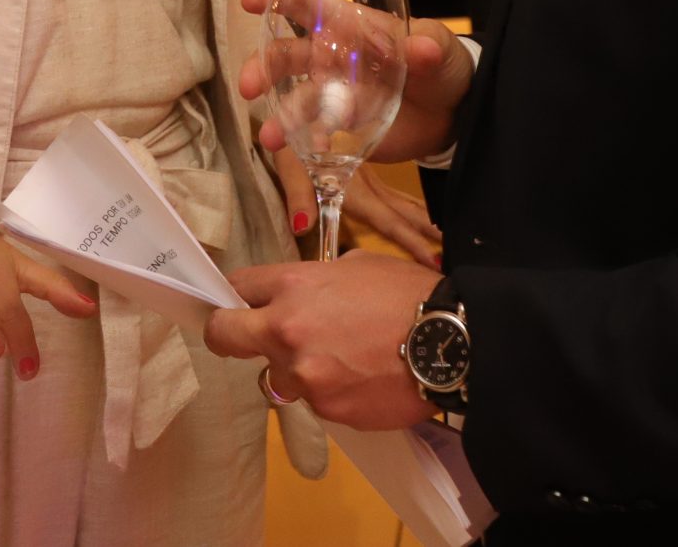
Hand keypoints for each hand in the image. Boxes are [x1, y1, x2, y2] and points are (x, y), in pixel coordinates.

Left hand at [205, 250, 442, 429]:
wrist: (451, 342)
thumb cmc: (409, 293)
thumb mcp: (358, 266)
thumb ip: (316, 282)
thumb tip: (302, 298)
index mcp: (294, 286)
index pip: (237, 288)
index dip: (234, 296)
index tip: (235, 303)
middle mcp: (287, 331)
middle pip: (226, 337)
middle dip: (228, 334)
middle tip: (241, 336)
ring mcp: (305, 376)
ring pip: (279, 375)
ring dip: (298, 368)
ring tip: (343, 359)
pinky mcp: (328, 410)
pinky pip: (316, 399)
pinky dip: (332, 390)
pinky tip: (364, 378)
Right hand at [234, 0, 474, 163]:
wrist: (454, 112)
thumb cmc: (442, 62)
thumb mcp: (440, 48)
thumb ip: (429, 47)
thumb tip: (422, 47)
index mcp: (351, 25)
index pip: (309, 5)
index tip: (251, 0)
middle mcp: (332, 56)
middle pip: (286, 54)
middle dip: (262, 66)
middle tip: (249, 86)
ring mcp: (333, 92)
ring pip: (293, 98)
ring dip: (278, 116)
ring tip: (270, 138)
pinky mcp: (341, 125)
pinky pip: (312, 132)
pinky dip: (303, 142)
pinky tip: (301, 152)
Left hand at [268, 152, 444, 264]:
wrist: (301, 106)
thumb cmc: (291, 139)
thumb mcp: (290, 164)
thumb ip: (299, 195)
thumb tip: (302, 227)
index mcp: (354, 187)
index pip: (387, 219)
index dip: (410, 240)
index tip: (432, 259)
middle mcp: (368, 184)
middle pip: (403, 212)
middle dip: (427, 233)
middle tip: (450, 253)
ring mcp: (369, 176)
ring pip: (402, 201)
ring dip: (423, 220)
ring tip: (443, 239)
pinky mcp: (364, 170)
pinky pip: (393, 195)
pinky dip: (410, 207)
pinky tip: (416, 213)